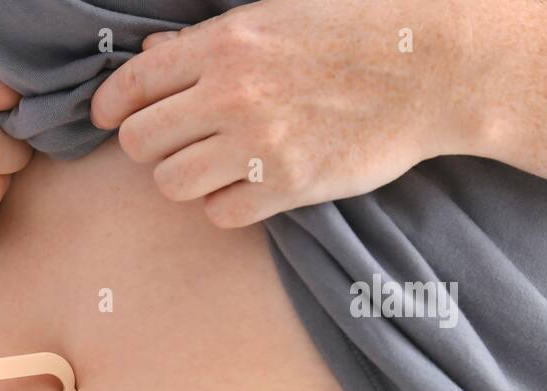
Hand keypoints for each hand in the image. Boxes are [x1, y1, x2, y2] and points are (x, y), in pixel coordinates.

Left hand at [91, 0, 469, 226]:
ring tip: (212, 166)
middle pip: (140, 142)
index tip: (111, 119)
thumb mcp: (277, 13)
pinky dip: (225, 205)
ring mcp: (258, 144)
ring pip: (170, 184)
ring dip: (183, 178)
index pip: (133, 85)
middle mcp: (231, 94)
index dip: (112, 107)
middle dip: (149, 144)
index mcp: (225, 43)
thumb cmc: (357, 30)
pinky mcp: (287, 186)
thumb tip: (151, 55)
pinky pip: (218, 215)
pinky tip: (247, 186)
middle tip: (175, 141)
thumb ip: (207, 40)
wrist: (435, 66)